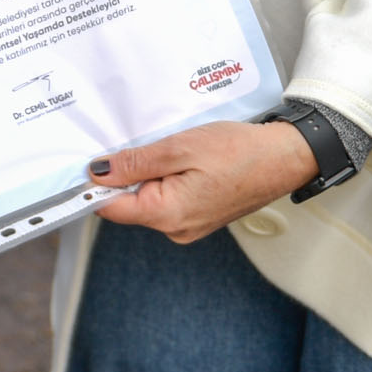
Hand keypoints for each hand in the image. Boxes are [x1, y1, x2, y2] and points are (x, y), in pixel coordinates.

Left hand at [88, 120, 318, 243]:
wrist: (284, 157)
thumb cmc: (240, 152)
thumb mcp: (180, 148)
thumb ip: (135, 162)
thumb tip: (98, 172)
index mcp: (168, 215)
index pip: (111, 208)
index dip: (95, 185)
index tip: (88, 162)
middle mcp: (176, 228)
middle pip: (128, 203)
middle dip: (126, 173)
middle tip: (140, 143)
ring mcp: (188, 225)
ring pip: (148, 198)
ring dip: (148, 172)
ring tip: (169, 148)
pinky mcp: (198, 216)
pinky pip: (167, 198)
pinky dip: (166, 177)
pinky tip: (181, 158)